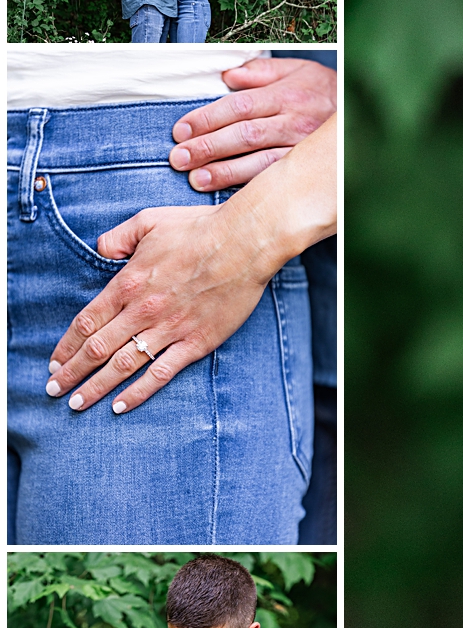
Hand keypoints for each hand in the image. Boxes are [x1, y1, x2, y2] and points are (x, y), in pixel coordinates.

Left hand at [45, 205, 275, 414]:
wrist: (245, 242)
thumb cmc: (199, 229)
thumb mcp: (149, 221)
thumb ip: (118, 237)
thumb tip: (101, 249)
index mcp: (128, 283)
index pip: (87, 322)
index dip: (66, 346)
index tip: (54, 362)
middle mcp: (143, 310)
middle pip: (97, 349)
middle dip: (71, 373)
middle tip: (53, 390)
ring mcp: (170, 329)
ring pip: (123, 366)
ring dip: (96, 387)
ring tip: (77, 404)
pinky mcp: (196, 342)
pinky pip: (161, 373)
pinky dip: (138, 392)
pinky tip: (120, 406)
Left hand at [170, 57, 336, 190]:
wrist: (361, 113)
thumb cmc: (323, 91)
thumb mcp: (297, 69)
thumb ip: (260, 70)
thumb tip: (228, 76)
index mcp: (286, 94)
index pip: (239, 106)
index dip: (207, 118)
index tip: (181, 130)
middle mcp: (294, 121)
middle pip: (244, 134)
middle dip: (208, 147)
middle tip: (179, 157)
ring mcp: (301, 147)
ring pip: (259, 161)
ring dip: (225, 171)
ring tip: (196, 178)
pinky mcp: (306, 166)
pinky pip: (275, 177)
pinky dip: (249, 186)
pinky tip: (227, 191)